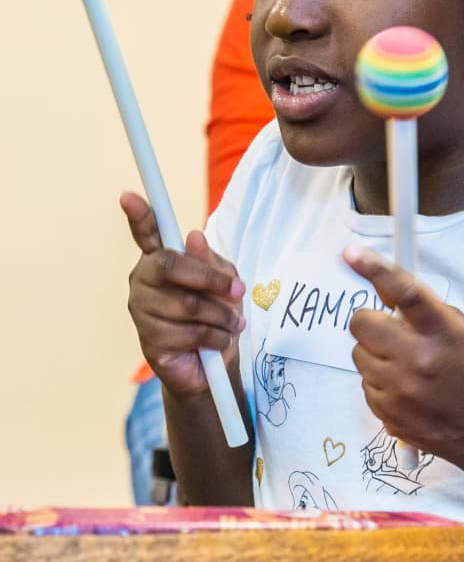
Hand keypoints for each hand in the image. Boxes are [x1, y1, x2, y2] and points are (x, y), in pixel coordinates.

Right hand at [121, 191, 245, 397]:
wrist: (214, 366)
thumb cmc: (217, 316)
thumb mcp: (226, 285)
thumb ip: (213, 264)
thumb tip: (194, 237)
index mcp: (162, 260)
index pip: (147, 234)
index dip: (139, 215)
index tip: (128, 195)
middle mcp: (144, 281)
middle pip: (171, 266)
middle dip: (210, 279)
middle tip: (238, 292)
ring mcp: (142, 310)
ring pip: (187, 304)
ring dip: (221, 317)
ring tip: (231, 325)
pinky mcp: (149, 340)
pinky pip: (189, 332)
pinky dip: (215, 338)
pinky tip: (218, 343)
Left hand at [342, 245, 463, 474]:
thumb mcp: (461, 331)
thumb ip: (424, 310)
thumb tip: (382, 291)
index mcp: (443, 333)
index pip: (404, 292)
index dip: (375, 269)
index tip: (350, 253)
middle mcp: (418, 361)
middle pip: (362, 324)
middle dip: (371, 321)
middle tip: (389, 329)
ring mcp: (400, 392)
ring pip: (358, 354)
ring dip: (375, 353)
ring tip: (406, 365)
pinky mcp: (388, 416)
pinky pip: (364, 385)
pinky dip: (379, 382)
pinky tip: (407, 389)